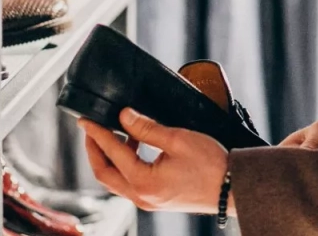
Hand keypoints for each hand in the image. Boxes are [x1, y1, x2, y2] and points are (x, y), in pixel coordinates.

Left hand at [79, 109, 231, 214]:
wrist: (231, 188)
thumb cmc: (211, 165)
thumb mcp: (177, 139)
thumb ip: (147, 128)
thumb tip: (124, 116)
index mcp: (143, 182)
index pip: (111, 152)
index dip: (97, 133)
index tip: (86, 120)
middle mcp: (141, 196)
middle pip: (104, 172)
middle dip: (95, 149)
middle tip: (92, 128)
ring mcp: (147, 201)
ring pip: (115, 179)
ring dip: (111, 156)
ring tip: (119, 132)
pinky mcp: (155, 199)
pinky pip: (129, 182)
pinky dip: (125, 164)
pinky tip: (136, 146)